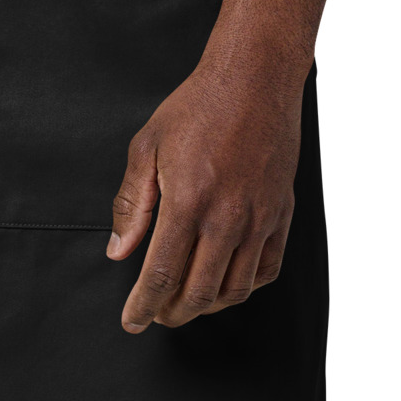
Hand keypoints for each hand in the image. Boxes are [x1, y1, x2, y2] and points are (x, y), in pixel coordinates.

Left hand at [106, 46, 304, 330]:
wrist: (253, 79)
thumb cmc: (197, 107)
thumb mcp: (147, 147)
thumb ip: (131, 204)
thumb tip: (119, 251)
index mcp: (188, 202)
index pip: (161, 275)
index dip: (143, 306)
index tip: (132, 321)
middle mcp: (227, 219)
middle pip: (198, 293)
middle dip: (172, 313)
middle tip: (156, 314)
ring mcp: (259, 219)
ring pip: (235, 289)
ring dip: (207, 305)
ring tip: (187, 302)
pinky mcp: (281, 213)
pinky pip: (267, 269)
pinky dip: (245, 287)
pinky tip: (227, 282)